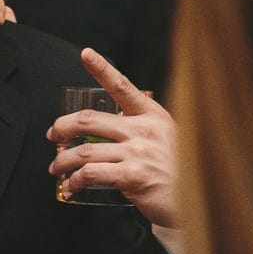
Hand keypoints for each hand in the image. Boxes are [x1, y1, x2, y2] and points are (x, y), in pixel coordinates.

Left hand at [46, 48, 177, 227]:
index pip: (123, 86)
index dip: (102, 68)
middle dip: (62, 127)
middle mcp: (145, 130)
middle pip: (89, 119)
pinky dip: (75, 180)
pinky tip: (71, 185)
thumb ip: (140, 131)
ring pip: (84, 150)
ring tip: (56, 168)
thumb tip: (105, 133)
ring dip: (62, 160)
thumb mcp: (166, 140)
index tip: (86, 54)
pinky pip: (91, 173)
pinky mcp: (132, 176)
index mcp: (153, 116)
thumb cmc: (179, 172)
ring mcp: (138, 152)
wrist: (199, 200)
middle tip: (53, 135)